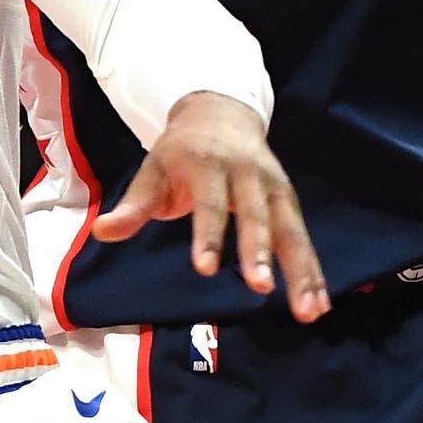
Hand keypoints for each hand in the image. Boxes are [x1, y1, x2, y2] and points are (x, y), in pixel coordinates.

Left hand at [94, 93, 328, 320]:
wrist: (221, 111)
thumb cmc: (180, 151)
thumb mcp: (153, 168)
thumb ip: (133, 205)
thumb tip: (102, 232)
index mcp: (208, 163)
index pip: (209, 203)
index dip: (207, 234)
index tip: (203, 268)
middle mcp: (247, 173)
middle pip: (256, 214)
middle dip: (258, 251)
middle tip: (260, 287)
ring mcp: (274, 185)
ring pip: (290, 229)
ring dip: (301, 270)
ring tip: (308, 311)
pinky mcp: (290, 199)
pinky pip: (303, 237)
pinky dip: (314, 270)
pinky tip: (319, 304)